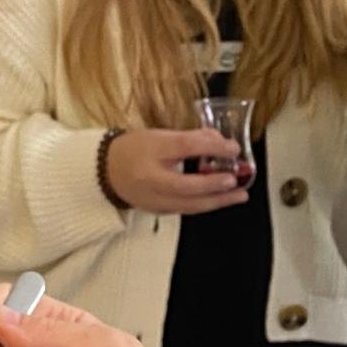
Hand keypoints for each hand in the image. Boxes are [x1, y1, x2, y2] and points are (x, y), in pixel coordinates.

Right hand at [103, 127, 251, 215]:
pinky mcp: (158, 211)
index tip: (233, 147)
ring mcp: (153, 198)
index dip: (211, 147)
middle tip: (235, 179)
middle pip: (185, 185)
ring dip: (217, 201)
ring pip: (189, 205)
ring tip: (240, 195)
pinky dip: (205, 205)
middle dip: (214, 184)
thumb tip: (220, 140)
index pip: (184, 147)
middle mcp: (150, 178)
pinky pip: (185, 210)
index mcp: (149, 151)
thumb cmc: (134, 149)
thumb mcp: (158, 135)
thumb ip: (189, 138)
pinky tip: (221, 200)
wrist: (106, 171)